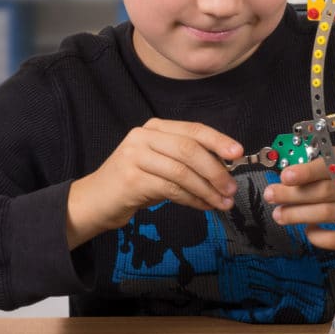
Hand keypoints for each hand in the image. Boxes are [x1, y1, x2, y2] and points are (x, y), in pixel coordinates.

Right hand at [67, 118, 242, 248]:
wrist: (95, 200)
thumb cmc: (136, 181)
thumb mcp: (162, 163)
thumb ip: (188, 159)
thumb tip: (226, 167)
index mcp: (155, 127)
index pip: (193, 129)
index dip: (218, 140)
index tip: (238, 153)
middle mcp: (143, 137)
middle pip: (190, 150)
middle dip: (216, 170)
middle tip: (232, 188)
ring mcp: (135, 156)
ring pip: (182, 172)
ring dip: (208, 189)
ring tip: (223, 202)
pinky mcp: (131, 179)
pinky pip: (172, 189)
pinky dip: (193, 199)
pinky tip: (204, 206)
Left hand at [263, 146, 334, 251]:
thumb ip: (329, 169)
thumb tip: (290, 175)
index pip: (333, 164)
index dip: (308, 170)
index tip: (285, 176)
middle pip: (325, 190)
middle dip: (294, 194)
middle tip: (271, 195)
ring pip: (327, 213)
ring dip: (299, 214)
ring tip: (279, 215)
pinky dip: (318, 236)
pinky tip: (308, 232)